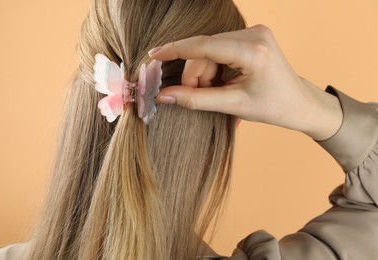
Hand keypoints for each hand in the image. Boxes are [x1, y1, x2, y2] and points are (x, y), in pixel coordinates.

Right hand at [149, 25, 342, 140]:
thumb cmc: (273, 107)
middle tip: (202, 96)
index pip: (204, 46)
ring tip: (219, 91)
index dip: (175, 50)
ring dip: (205, 73)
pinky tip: (224, 81)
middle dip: (197, 75)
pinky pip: (218, 48)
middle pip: (204, 50)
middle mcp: (254, 34)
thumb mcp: (233, 106)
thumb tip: (164, 96)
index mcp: (253, 51)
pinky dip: (214, 67)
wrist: (299, 103)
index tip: (154, 55)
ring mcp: (254, 32)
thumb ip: (196, 100)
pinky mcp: (251, 35)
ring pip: (209, 50)